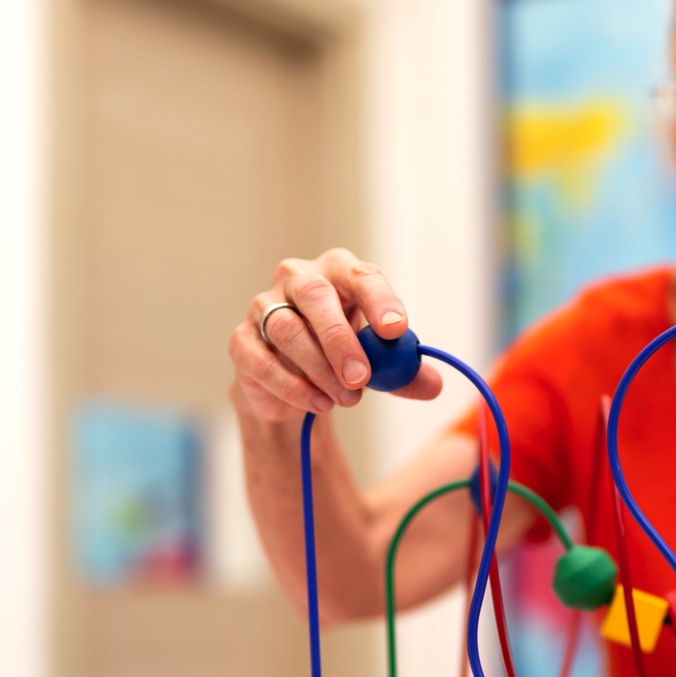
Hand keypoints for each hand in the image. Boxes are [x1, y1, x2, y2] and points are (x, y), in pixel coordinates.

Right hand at [229, 248, 443, 422]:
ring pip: (287, 330)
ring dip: (319, 369)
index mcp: (339, 273)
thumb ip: (404, 371)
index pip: (360, 276)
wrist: (293, 384)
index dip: (379, 300)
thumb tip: (433, 384)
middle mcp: (298, 280)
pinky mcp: (242, 341)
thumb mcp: (380, 363)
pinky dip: (292, 386)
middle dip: (340, 339)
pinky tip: (318, 403)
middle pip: (316, 297)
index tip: (395, 330)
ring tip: (346, 399)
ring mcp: (264, 307)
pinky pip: (262, 361)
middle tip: (361, 377)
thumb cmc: (342, 357)